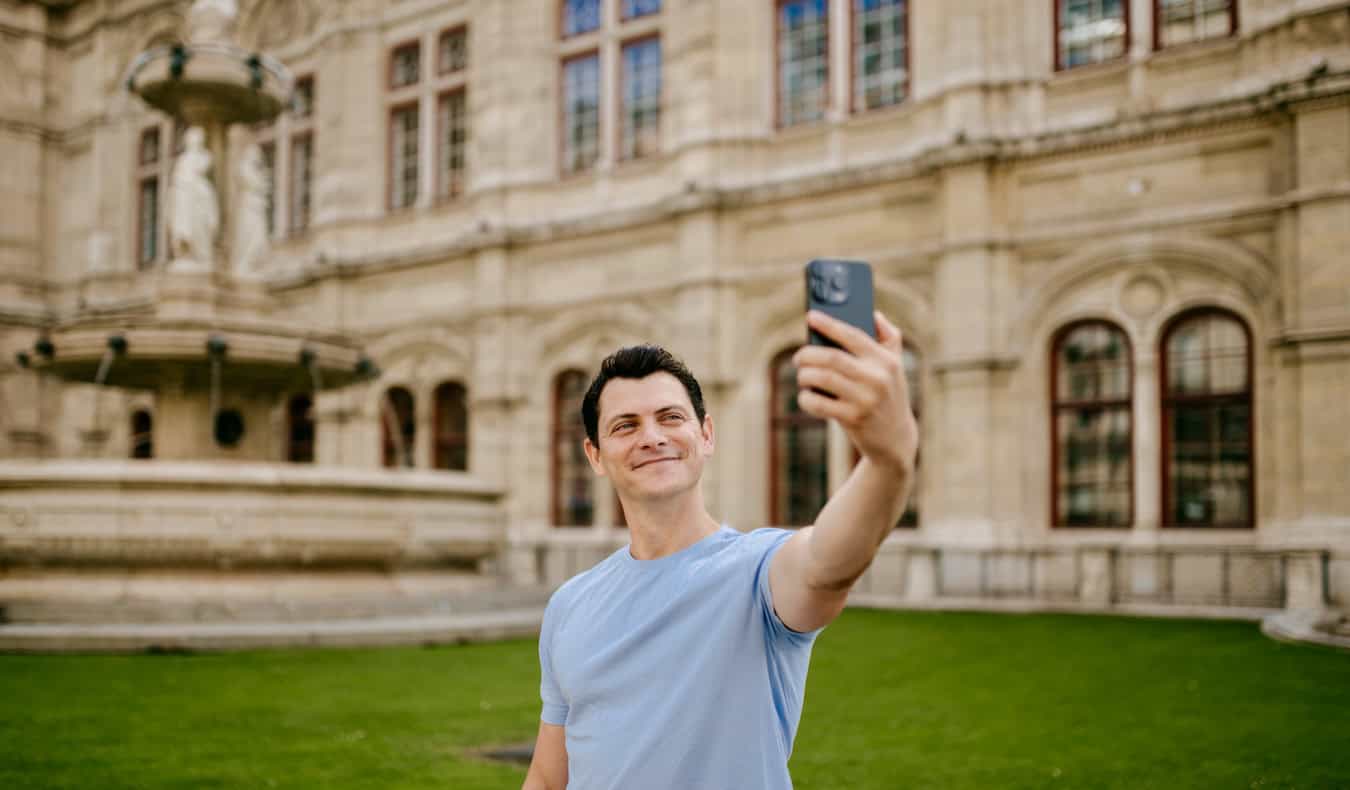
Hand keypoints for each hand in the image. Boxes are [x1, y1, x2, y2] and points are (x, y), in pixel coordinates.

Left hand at [793, 310, 918, 473]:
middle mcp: (877, 378)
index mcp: (886, 360)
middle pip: (832, 358)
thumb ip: (889, 337)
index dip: (829, 324)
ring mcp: (865, 399)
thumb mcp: (896, 366)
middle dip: (808, 354)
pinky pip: (819, 404)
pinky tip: (806, 396)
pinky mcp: (853, 418)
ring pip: (822, 378)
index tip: (811, 316)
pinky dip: (806, 398)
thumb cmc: (889, 395)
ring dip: (805, 375)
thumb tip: (873, 314)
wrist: (895, 439)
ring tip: (802, 375)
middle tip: (799, 357)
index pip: (853, 335)